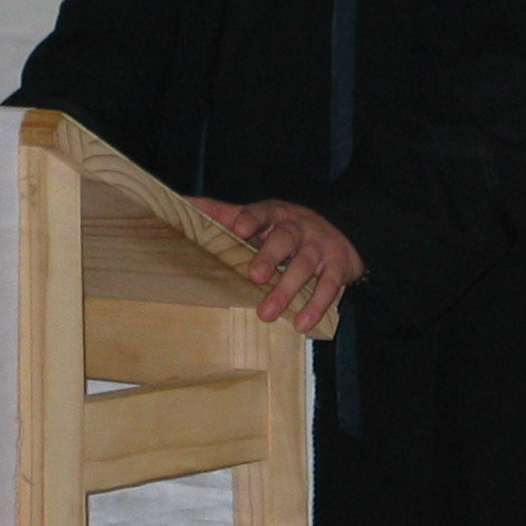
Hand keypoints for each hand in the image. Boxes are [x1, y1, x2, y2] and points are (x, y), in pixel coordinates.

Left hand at [189, 195, 363, 333]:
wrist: (340, 232)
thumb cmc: (285, 229)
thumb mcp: (259, 218)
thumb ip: (224, 213)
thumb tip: (185, 202)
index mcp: (275, 215)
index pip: (262, 212)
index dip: (251, 219)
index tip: (238, 229)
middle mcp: (298, 227)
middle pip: (285, 238)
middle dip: (270, 256)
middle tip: (254, 277)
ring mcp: (320, 245)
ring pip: (305, 264)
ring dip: (287, 289)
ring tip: (267, 314)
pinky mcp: (338, 265)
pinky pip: (330, 285)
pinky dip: (317, 305)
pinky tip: (302, 323)